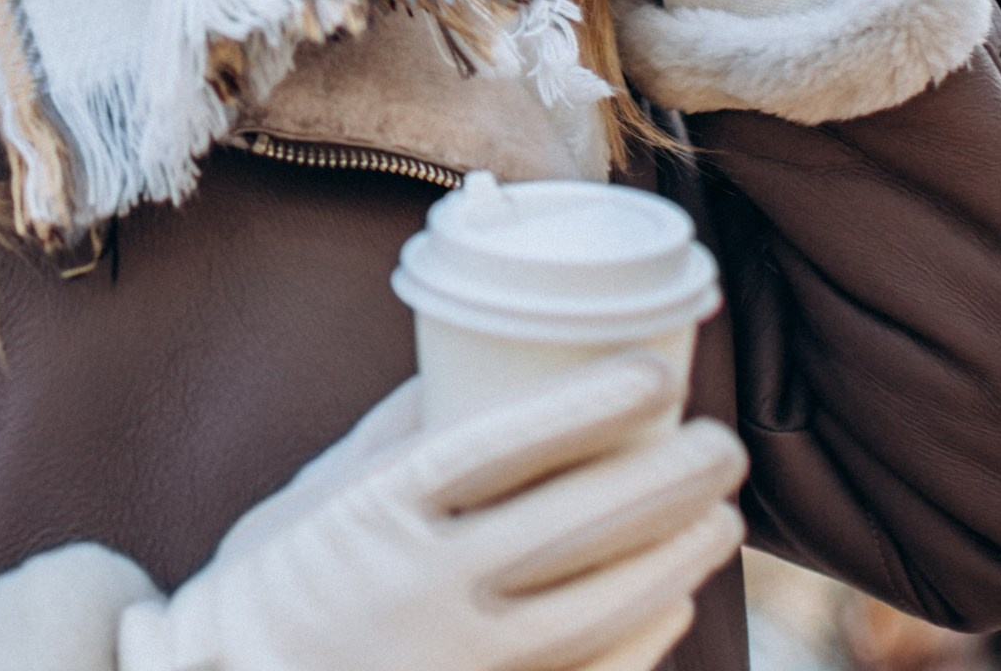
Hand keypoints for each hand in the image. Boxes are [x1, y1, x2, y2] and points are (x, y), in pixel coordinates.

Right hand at [117, 353, 745, 670]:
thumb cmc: (276, 577)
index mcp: (377, 510)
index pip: (500, 446)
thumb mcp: (319, 488)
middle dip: (664, 481)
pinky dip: (638, 639)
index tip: (653, 373)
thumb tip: (472, 360)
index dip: (584, 407)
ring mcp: (456, 660)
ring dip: (673, 558)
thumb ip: (396, 432)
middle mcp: (421, 585)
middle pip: (570, 526)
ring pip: (594, 607)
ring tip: (721, 517)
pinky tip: (673, 601)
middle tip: (724, 445)